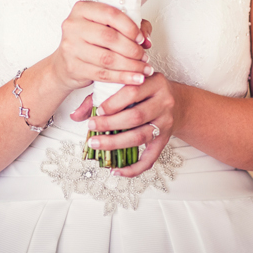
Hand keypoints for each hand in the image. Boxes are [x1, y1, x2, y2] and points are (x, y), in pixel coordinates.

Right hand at [48, 3, 152, 94]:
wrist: (64, 64)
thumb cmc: (90, 41)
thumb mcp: (107, 27)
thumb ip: (131, 26)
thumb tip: (146, 40)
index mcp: (82, 9)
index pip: (111, 14)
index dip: (130, 27)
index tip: (141, 38)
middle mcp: (73, 25)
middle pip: (110, 37)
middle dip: (132, 49)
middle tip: (144, 56)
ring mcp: (71, 47)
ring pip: (107, 58)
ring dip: (131, 66)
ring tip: (144, 69)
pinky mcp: (73, 67)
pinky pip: (103, 74)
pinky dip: (122, 77)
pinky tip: (135, 79)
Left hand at [69, 44, 179, 177]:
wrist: (176, 101)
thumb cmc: (144, 91)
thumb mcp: (127, 84)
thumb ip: (100, 95)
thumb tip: (76, 115)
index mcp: (154, 82)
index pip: (132, 91)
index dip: (114, 103)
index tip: (98, 110)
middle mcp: (164, 101)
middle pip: (136, 116)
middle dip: (110, 124)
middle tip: (91, 128)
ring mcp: (166, 122)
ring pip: (141, 136)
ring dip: (116, 143)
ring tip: (96, 144)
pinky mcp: (166, 139)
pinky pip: (151, 158)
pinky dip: (133, 168)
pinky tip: (117, 170)